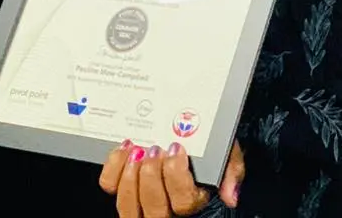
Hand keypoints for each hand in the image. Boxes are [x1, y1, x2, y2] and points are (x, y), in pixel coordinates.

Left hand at [98, 138, 245, 214]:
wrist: (186, 132)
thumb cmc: (206, 148)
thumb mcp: (227, 153)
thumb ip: (231, 170)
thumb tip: (229, 196)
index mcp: (192, 201)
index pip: (183, 203)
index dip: (176, 176)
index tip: (177, 149)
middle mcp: (165, 208)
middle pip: (154, 209)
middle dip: (152, 176)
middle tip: (155, 149)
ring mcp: (140, 201)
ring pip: (128, 206)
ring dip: (131, 177)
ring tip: (137, 151)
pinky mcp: (121, 185)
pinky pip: (110, 185)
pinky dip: (114, 167)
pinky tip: (126, 149)